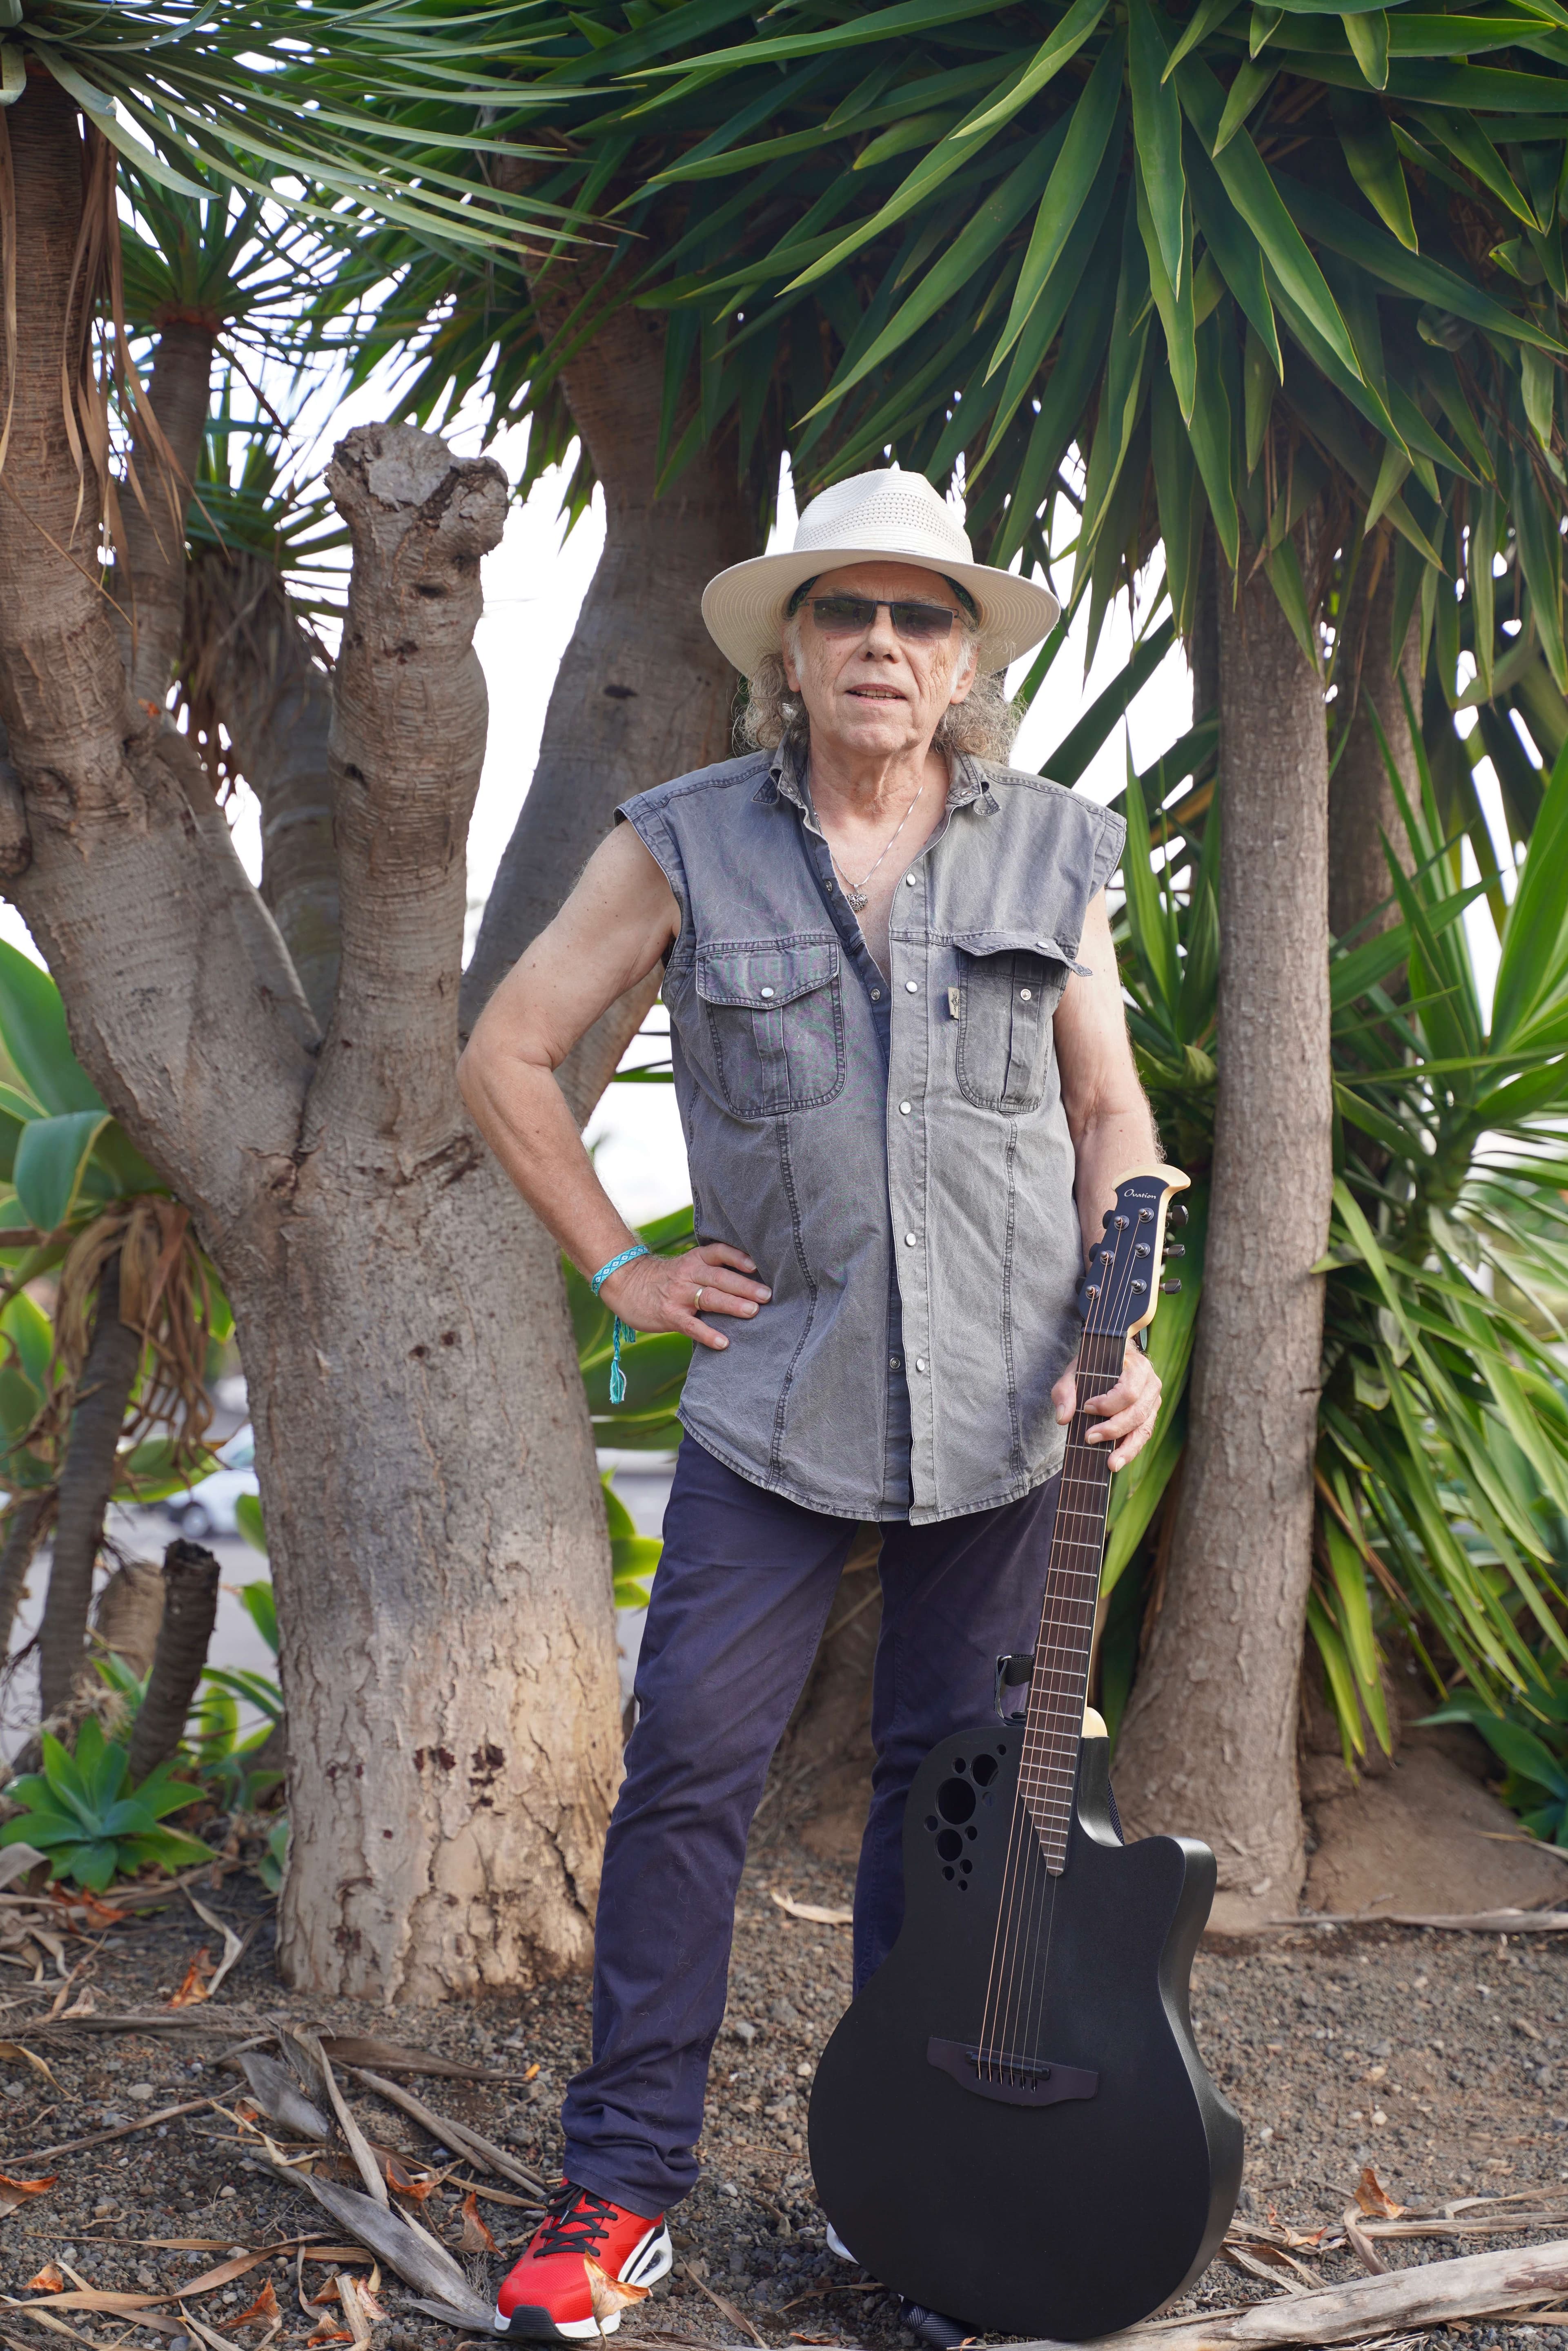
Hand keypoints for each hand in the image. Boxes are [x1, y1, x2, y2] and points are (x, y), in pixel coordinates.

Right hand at [598, 1243, 770, 1353]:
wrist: (625, 1284)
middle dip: (745, 1286)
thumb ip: (711, 1272)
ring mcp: (679, 1295)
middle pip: (720, 1277)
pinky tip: (724, 1343)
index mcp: (695, 1260)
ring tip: (753, 1312)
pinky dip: (708, 1334)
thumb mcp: (686, 1267)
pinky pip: (692, 1325)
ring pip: (709, 1298)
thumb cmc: (665, 1279)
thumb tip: (749, 1285)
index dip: (738, 1258)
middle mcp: (688, 1274)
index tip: (757, 1266)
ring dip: (733, 1305)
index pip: (719, 1253)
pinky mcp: (669, 1315)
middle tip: (767, 1295)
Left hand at [1052, 1340, 1160, 1470]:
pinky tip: (1117, 1461)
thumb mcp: (1076, 1370)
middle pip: (1137, 1413)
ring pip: (1144, 1428)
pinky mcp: (1150, 1416)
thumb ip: (1065, 1391)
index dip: (1108, 1404)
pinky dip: (1130, 1450)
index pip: (1128, 1392)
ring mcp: (1153, 1401)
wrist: (1111, 1362)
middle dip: (1113, 1429)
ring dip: (1126, 1448)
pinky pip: (1143, 1435)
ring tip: (1111, 1464)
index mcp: (1136, 1366)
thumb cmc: (1094, 1366)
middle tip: (1088, 1438)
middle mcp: (1151, 1384)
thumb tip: (1062, 1418)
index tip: (1086, 1408)